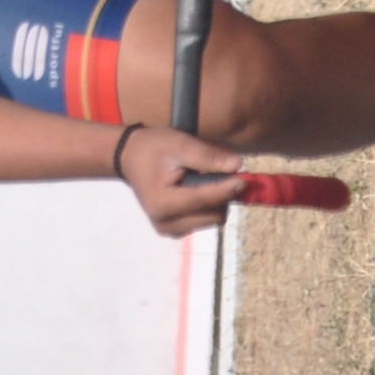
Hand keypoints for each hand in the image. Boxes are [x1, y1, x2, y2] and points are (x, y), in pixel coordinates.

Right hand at [116, 123, 248, 236]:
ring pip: (212, 219)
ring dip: (214, 200)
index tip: (245, 178)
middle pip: (214, 214)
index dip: (229, 189)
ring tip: (198, 180)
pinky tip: (192, 190)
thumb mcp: (179, 144)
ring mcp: (169, 230)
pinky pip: (204, 220)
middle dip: (220, 193)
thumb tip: (238, 166)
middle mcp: (166, 223)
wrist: (130, 157)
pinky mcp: (173, 231)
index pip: (207, 200)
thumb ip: (208, 156)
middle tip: (215, 172)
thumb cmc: (154, 148)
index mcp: (164, 204)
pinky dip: (206, 206)